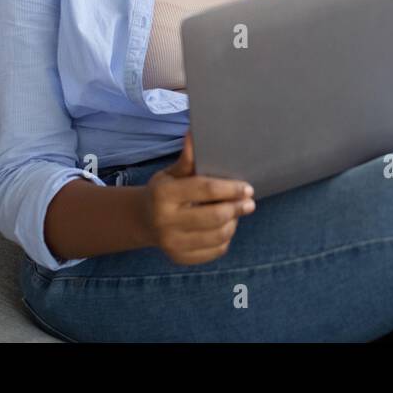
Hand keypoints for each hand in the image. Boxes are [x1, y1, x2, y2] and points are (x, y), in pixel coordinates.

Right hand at [144, 133, 255, 264]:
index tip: (248, 188)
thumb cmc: (164, 190)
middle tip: (249, 203)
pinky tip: (224, 228)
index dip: (231, 188)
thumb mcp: (171, 173)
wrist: (143, 220)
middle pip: (214, 216)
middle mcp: (165, 221)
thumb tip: (194, 133)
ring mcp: (172, 243)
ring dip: (233, 223)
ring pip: (217, 236)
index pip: (206, 190)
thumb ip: (187, 159)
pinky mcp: (180, 258)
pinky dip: (225, 239)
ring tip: (236, 213)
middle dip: (237, 208)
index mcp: (164, 194)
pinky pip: (214, 251)